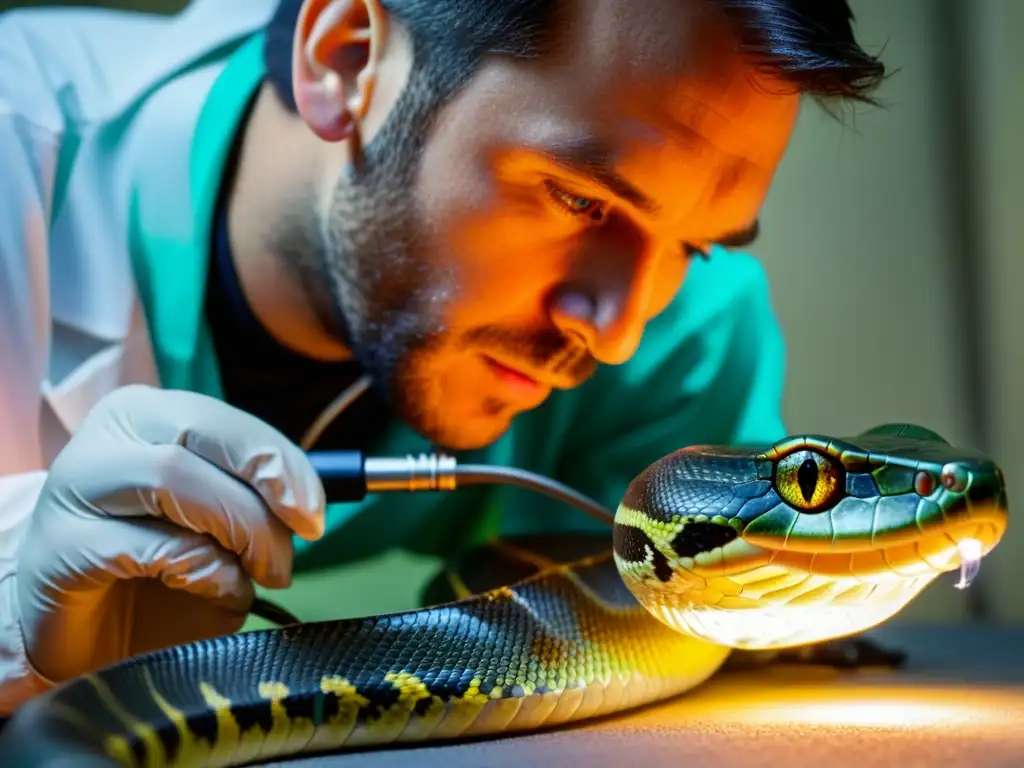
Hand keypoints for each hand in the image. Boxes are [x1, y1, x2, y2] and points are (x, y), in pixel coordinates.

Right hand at [14, 385, 324, 682]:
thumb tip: (309, 501)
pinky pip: (152, 544)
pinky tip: (219, 590)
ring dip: (240, 529)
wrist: (88, 643)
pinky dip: (207, 571)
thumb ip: (257, 501)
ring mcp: (73, 489)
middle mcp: (104, 440)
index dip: (278, 459)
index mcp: (146, 419)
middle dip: (263, 487)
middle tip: (298, 538)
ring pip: (172, 477)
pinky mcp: (59, 549)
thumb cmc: (162, 578)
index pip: (222, 419)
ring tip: (261, 573)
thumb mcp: (224, 530)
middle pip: (197, 435)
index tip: (314, 511)